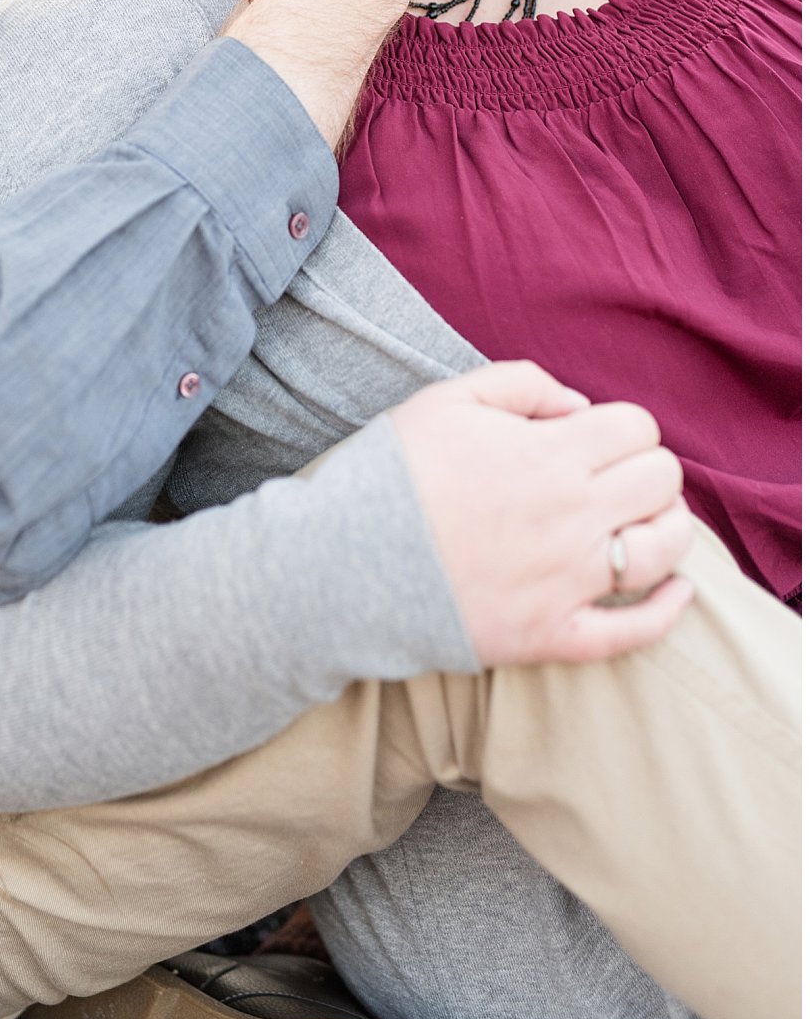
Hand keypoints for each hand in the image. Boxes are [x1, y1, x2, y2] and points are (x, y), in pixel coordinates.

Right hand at [389, 361, 694, 667]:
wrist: (341, 562)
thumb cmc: (392, 473)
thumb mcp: (447, 398)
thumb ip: (523, 384)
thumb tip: (579, 408)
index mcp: (549, 453)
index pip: (637, 428)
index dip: (622, 427)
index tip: (592, 439)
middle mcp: (572, 515)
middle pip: (662, 481)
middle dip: (646, 470)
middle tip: (612, 478)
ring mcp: (567, 580)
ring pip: (664, 550)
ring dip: (665, 528)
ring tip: (639, 522)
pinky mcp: (552, 634)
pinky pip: (635, 631)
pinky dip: (667, 610)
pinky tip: (677, 592)